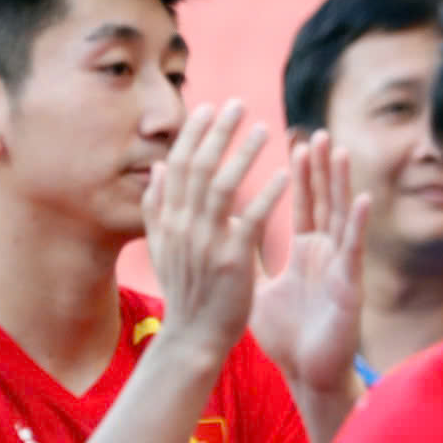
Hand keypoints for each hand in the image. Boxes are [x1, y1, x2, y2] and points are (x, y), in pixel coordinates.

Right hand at [144, 101, 287, 364]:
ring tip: (265, 129)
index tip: (208, 107)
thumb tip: (157, 167)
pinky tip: (286, 174)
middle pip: (199, 167)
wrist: (193, 337)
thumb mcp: (162, 247)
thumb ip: (157, 206)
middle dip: (218, 132)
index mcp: (167, 219)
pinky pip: (251, 219)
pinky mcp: (232, 260)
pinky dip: (267, 194)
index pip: (177, 164)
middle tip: (238, 104)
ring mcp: (206, 242)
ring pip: (223, 187)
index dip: (193, 134)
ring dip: (244, 154)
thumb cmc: (186, 291)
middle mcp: (183, 225)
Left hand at [250, 130, 370, 392]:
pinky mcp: (350, 285)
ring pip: (340, 217)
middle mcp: (327, 253)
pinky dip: (357, 224)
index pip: (304, 204)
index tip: (294, 140)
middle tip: (317, 132)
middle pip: (324, 201)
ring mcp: (341, 267)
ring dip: (340, 183)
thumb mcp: (258, 287)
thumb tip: (230, 227)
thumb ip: (248, 254)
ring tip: (339, 151)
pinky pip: (353, 250)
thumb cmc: (288, 335)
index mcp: (307, 252)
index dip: (301, 173)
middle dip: (321, 167)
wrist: (308, 374)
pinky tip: (361, 199)